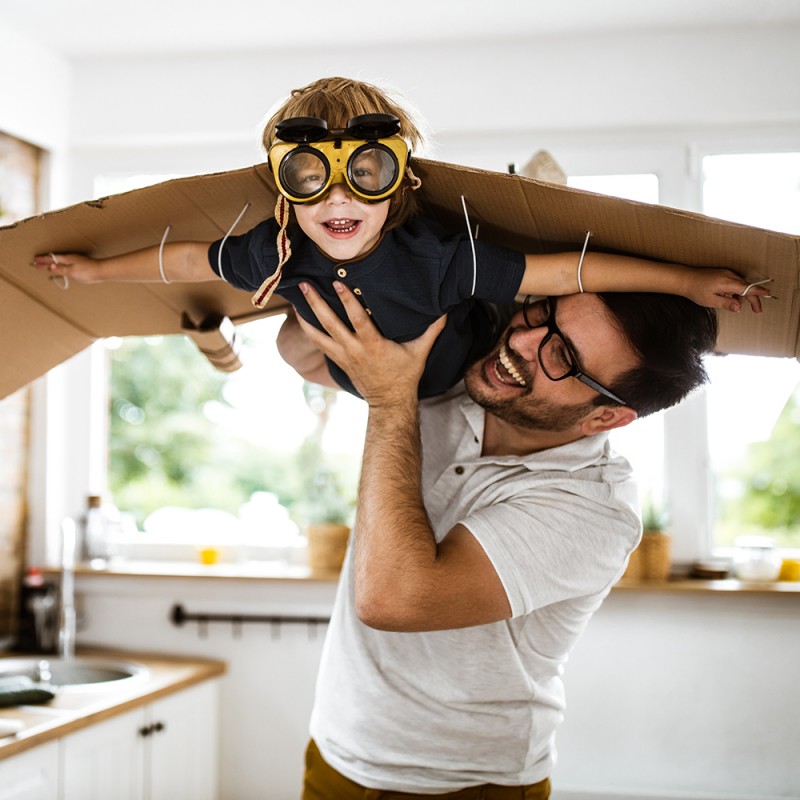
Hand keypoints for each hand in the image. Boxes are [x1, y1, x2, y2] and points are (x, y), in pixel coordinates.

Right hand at [31, 253, 99, 283]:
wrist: (102, 271)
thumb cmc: (87, 271)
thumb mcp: (71, 271)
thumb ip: (61, 270)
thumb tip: (50, 267)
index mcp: (66, 259)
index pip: (51, 259)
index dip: (43, 260)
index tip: (35, 261)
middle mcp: (70, 259)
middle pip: (55, 260)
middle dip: (46, 262)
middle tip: (37, 264)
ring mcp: (76, 262)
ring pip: (61, 262)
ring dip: (53, 265)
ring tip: (47, 267)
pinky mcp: (80, 266)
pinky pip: (66, 266)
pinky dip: (61, 268)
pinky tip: (62, 271)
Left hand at [295, 280, 446, 406]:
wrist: (389, 401)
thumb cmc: (404, 375)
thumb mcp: (420, 352)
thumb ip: (432, 330)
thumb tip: (445, 309)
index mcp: (373, 345)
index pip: (357, 320)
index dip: (347, 301)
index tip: (337, 283)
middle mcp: (354, 350)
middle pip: (331, 325)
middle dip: (317, 304)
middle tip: (306, 286)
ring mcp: (343, 356)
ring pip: (319, 335)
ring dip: (307, 316)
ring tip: (297, 298)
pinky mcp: (338, 360)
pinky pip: (319, 343)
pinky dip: (309, 330)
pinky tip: (301, 316)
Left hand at [684, 268, 771, 312]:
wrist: (685, 279)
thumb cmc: (696, 290)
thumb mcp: (711, 301)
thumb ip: (727, 303)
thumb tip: (739, 307)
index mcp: (727, 282)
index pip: (747, 287)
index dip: (758, 292)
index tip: (768, 294)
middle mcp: (729, 275)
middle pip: (747, 287)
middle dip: (752, 298)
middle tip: (757, 310)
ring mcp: (727, 273)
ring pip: (741, 285)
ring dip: (742, 295)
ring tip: (736, 304)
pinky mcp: (724, 273)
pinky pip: (735, 282)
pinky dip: (736, 291)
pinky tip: (730, 297)